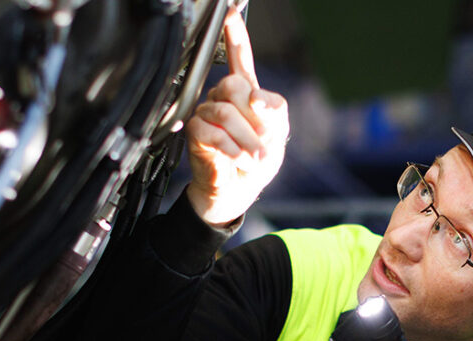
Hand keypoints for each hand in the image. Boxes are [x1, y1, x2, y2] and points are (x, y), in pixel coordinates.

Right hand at [183, 8, 288, 226]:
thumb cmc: (255, 161)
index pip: (239, 58)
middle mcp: (222, 98)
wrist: (237, 191)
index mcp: (245, 93)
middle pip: (234, 86)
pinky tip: (237, 159)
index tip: (229, 13)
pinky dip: (231, 149)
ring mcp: (206, 113)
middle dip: (254, 119)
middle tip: (262, 144)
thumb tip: (255, 99)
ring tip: (253, 157)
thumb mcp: (277, 135)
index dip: (235, 35)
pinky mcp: (194, 132)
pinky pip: (212, 131)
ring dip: (246, 139)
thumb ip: (274, 110)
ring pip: (224, 111)